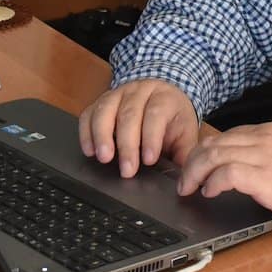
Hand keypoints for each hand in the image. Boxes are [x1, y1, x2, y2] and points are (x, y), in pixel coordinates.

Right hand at [78, 79, 199, 178]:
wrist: (162, 96)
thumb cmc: (173, 120)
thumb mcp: (185, 134)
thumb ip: (184, 154)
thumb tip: (185, 180)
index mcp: (164, 98)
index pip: (156, 114)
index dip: (151, 137)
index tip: (149, 160)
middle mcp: (140, 91)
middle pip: (129, 114)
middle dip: (127, 144)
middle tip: (127, 169)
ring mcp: (118, 94)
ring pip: (106, 110)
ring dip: (102, 135)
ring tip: (104, 158)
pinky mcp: (101, 101)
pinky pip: (89, 113)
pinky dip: (87, 132)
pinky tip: (89, 150)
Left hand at [177, 123, 271, 230]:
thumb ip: (264, 155)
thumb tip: (237, 167)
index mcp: (268, 133)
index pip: (224, 136)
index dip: (203, 152)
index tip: (195, 167)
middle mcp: (262, 140)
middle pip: (212, 144)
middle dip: (192, 163)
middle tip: (185, 181)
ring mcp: (263, 157)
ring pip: (214, 155)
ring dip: (195, 173)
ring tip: (190, 188)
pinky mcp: (265, 178)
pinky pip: (227, 174)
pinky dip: (213, 182)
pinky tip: (210, 193)